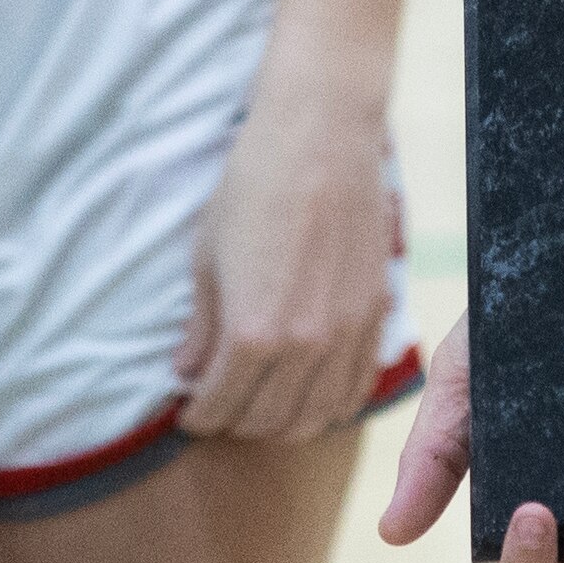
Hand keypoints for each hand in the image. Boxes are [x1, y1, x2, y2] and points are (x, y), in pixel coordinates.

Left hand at [175, 90, 395, 444]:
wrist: (321, 139)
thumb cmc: (254, 188)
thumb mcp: (209, 257)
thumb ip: (201, 327)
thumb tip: (188, 372)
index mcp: (252, 333)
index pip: (219, 407)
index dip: (197, 417)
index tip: (188, 413)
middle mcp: (304, 346)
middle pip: (265, 421)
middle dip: (234, 423)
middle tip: (219, 407)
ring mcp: (346, 334)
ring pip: (314, 417)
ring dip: (281, 423)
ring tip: (261, 406)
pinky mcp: (375, 314)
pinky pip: (356, 388)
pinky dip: (331, 405)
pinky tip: (311, 394)